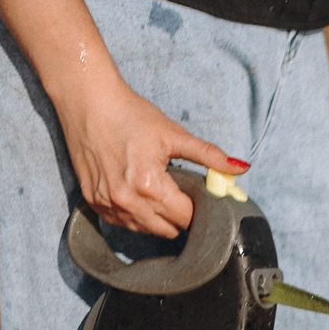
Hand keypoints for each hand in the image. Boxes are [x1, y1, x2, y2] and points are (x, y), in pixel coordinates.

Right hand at [57, 74, 246, 237]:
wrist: (87, 100)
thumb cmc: (130, 114)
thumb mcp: (174, 134)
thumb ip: (209, 156)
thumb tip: (241, 168)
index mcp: (149, 187)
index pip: (186, 218)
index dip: (197, 208)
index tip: (198, 195)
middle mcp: (126, 201)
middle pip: (167, 229)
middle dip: (179, 215)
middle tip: (179, 191)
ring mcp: (107, 203)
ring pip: (144, 230)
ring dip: (156, 218)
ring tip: (156, 189)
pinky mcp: (92, 200)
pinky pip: (121, 222)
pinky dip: (134, 214)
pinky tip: (137, 193)